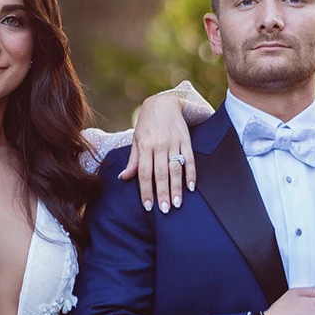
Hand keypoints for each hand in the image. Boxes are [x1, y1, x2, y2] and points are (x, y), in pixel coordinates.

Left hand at [120, 91, 196, 212]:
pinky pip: (190, 159)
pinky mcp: (186, 141)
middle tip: (164, 211)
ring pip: (176, 169)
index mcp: (145, 146)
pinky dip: (191, 174)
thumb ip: (133, 160)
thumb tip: (123, 178)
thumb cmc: (147, 124)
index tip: (148, 206)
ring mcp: (174, 143)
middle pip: (161, 174)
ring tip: (177, 204)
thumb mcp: (136, 139)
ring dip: (177, 188)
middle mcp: (160, 146)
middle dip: (162, 193)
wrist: (164, 103)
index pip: (144, 173)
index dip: (146, 191)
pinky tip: (191, 187)